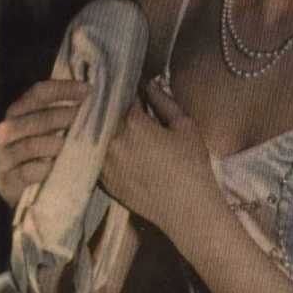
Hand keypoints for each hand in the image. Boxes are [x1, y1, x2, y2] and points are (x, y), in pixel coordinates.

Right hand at [0, 80, 90, 208]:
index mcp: (20, 112)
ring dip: (55, 143)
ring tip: (74, 145)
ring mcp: (4, 158)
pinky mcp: (7, 182)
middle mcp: (7, 131)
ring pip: (29, 145)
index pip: (38, 93)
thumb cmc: (54, 151)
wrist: (39, 191)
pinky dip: (45, 168)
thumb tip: (95, 95)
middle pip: (32, 119)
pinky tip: (59, 166)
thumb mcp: (61, 128)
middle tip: (84, 119)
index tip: (88, 90)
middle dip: (61, 116)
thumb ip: (72, 111)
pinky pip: (26, 173)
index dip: (63, 89)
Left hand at [101, 78, 214, 234]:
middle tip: (133, 112)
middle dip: (119, 111)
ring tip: (128, 133)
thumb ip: (164, 101)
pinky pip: (100, 157)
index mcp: (133, 123)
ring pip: (102, 137)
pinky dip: (108, 150)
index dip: (135, 95)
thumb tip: (149, 83)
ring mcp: (104, 163)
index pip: (126, 98)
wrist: (187, 208)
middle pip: (110, 116)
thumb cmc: (191, 163)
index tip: (141, 95)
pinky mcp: (104, 181)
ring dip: (110, 130)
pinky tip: (124, 153)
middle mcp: (112, 141)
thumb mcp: (184, 125)